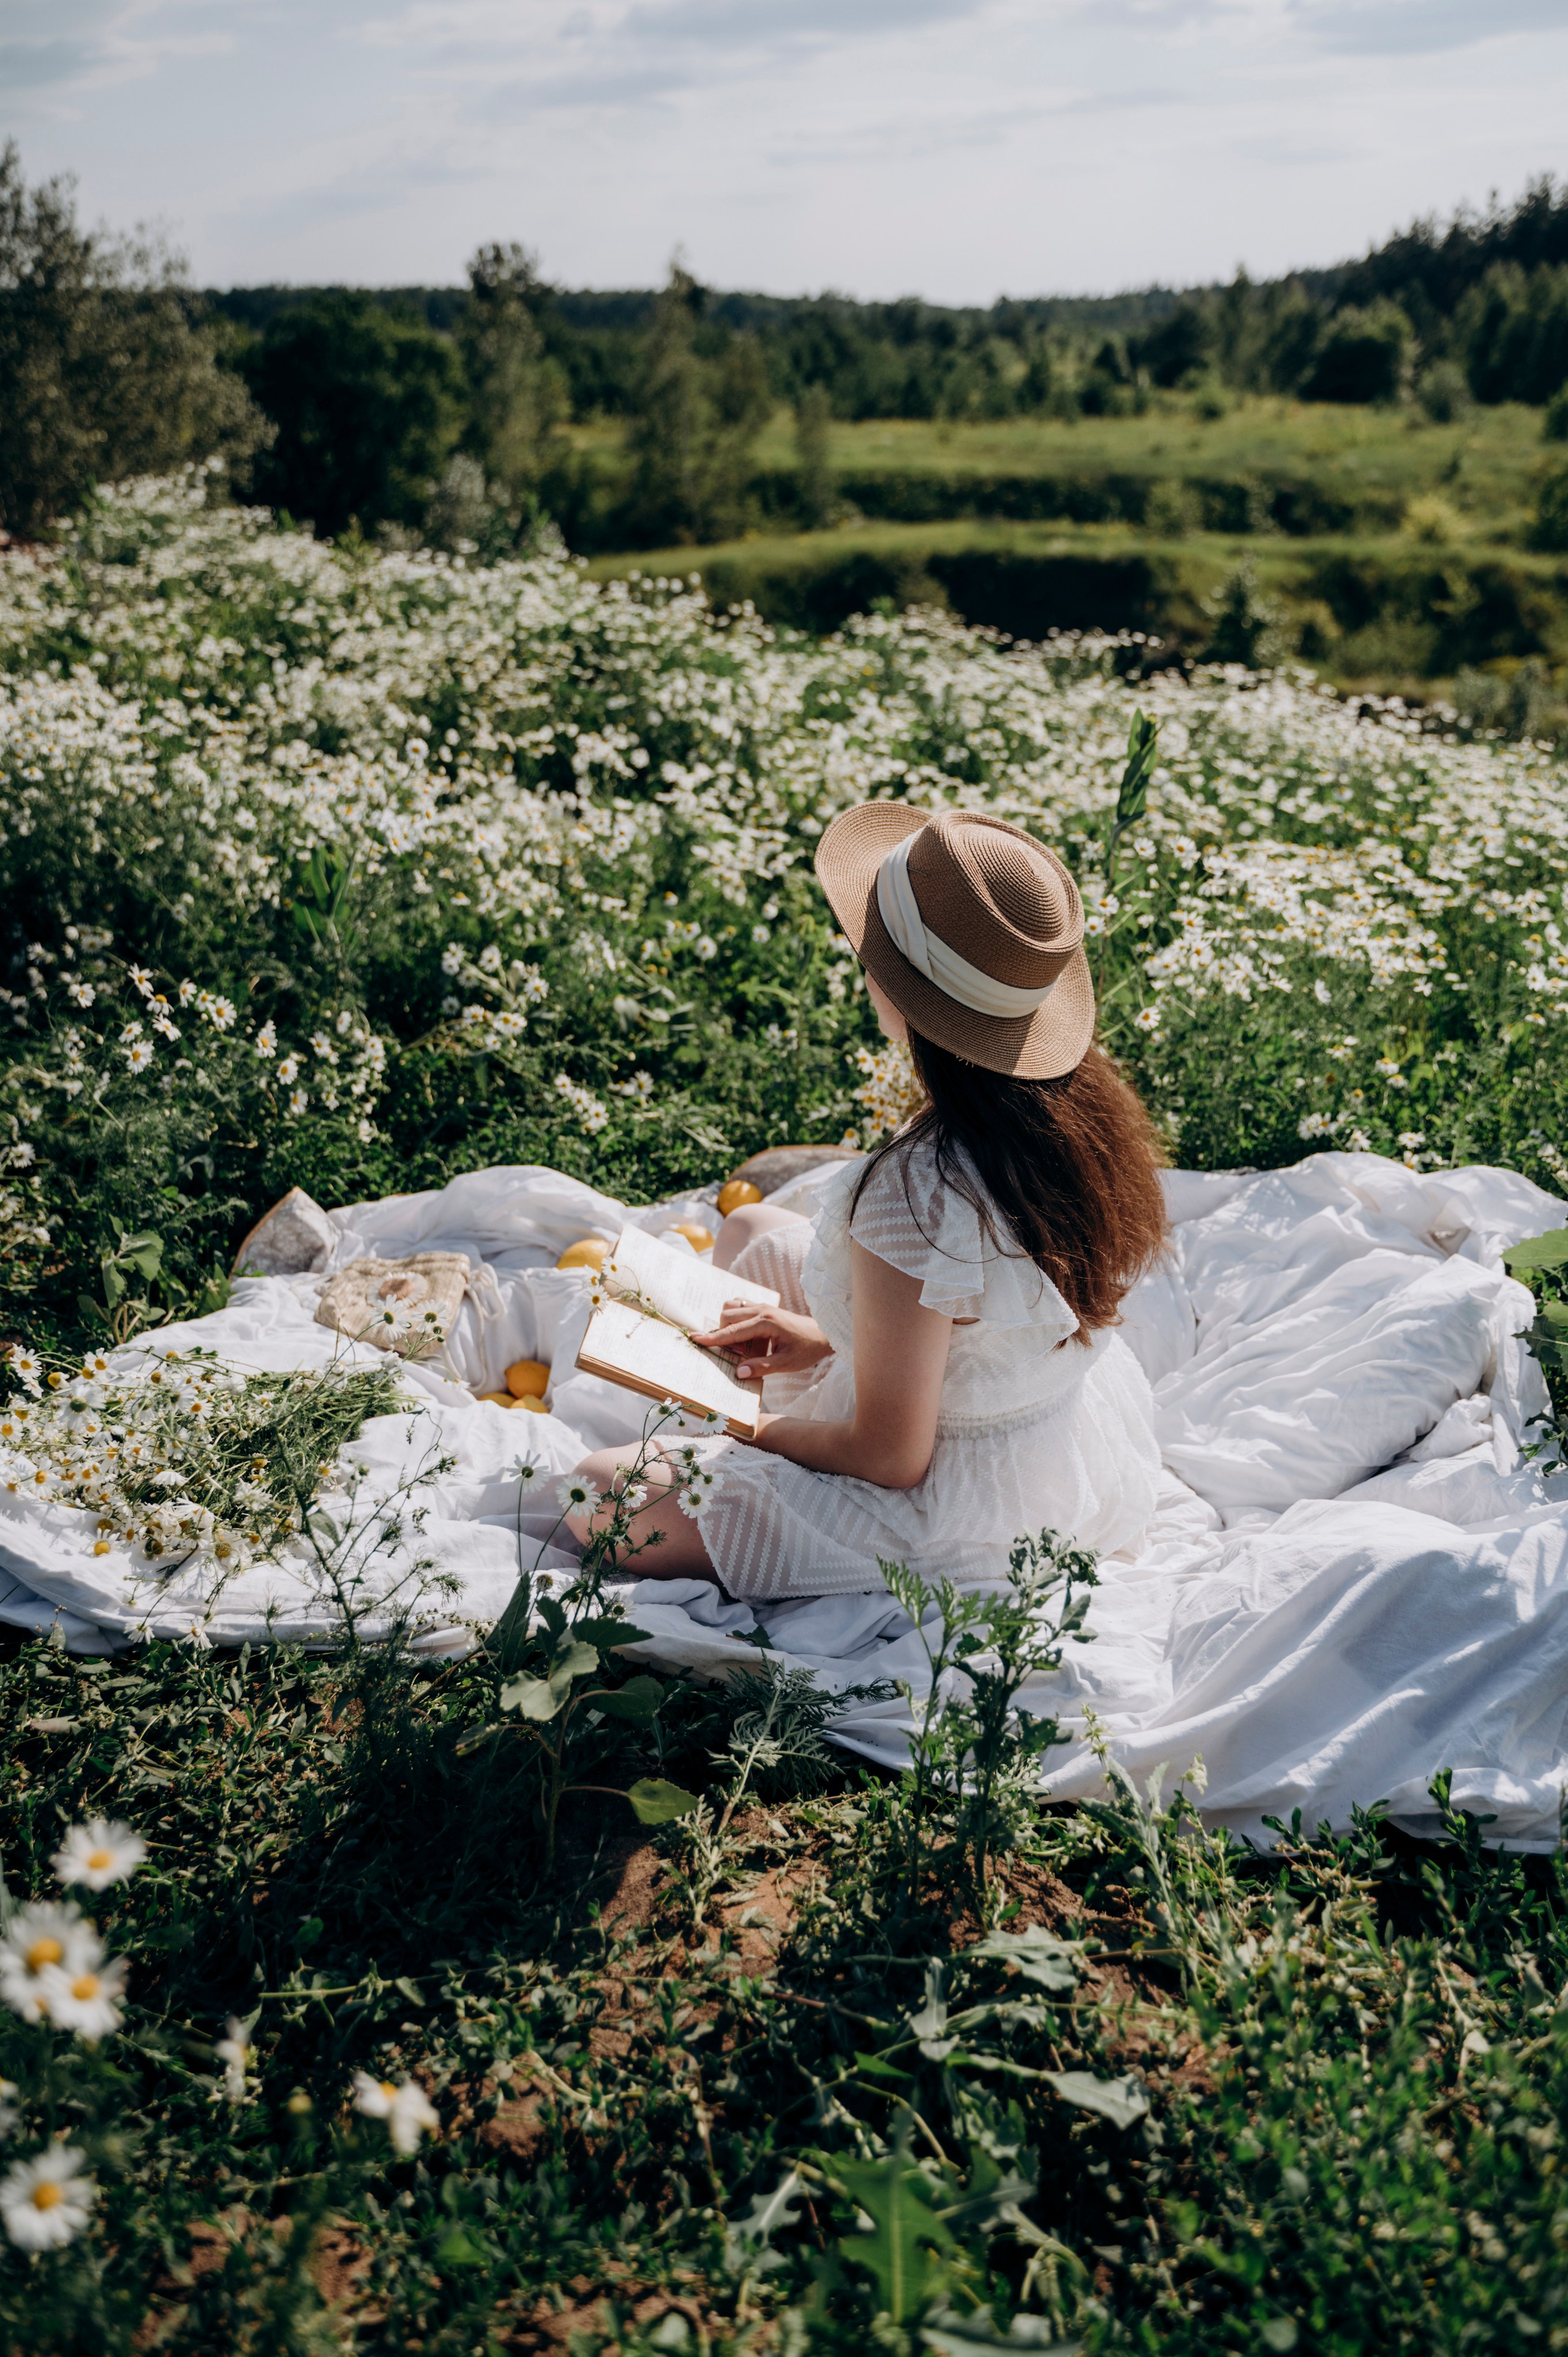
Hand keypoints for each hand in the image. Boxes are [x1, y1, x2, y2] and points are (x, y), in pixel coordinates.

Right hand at [689, 1301, 832, 1379]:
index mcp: (766, 1322)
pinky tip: (748, 1337)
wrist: (824, 1334)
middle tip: (739, 1353)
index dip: (713, 1337)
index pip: (733, 1330)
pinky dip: (736, 1320)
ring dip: (729, 1325)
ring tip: (744, 1345)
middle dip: (724, 1334)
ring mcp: (762, 1306)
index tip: (696, 1339)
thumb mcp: (786, 1364)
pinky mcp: (764, 1308)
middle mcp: (762, 1310)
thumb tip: (738, 1372)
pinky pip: (740, 1307)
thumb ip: (761, 1367)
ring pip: (732, 1308)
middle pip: (728, 1315)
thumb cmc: (807, 1349)